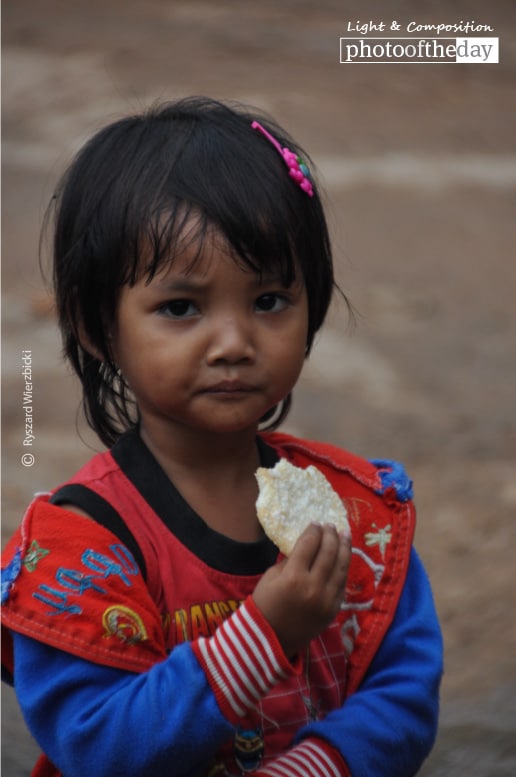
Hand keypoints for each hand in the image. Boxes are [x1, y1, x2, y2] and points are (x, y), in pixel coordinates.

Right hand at [252, 523, 350, 658]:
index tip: (315, 523)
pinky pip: (342, 584)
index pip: (309, 544)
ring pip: (341, 567)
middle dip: (330, 535)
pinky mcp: (334, 610)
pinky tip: (343, 558)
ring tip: (345, 534)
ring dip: (344, 547)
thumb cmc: (265, 604)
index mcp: (294, 577)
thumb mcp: (271, 576)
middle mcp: (314, 587)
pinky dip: (343, 568)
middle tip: (330, 526)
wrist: (270, 639)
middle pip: (328, 552)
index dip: (314, 531)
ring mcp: (327, 599)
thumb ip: (291, 560)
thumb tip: (307, 546)